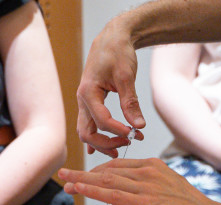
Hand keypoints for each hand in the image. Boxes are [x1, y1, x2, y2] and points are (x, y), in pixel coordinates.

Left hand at [58, 159, 220, 204]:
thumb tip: (123, 202)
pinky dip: (91, 190)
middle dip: (85, 173)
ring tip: (64, 180)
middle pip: (109, 170)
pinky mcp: (145, 201)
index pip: (120, 166)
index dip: (98, 171)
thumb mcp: (167, 198)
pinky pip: (112, 194)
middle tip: (65, 176)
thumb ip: (143, 197)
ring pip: (107, 179)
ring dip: (82, 180)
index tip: (83, 176)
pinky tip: (78, 189)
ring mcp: (147, 185)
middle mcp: (149, 171)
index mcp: (155, 167)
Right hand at [76, 19, 144, 156]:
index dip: (119, 131)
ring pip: (86, 131)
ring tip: (121, 148)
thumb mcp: (127, 77)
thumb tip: (139, 126)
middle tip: (128, 144)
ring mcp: (84, 102)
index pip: (102, 121)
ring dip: (102, 143)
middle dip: (107, 143)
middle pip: (87, 133)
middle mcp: (82, 99)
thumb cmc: (118, 53)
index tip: (135, 134)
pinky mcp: (90, 102)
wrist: (113, 39)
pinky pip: (88, 125)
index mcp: (88, 92)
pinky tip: (106, 148)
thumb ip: (131, 103)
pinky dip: (97, 137)